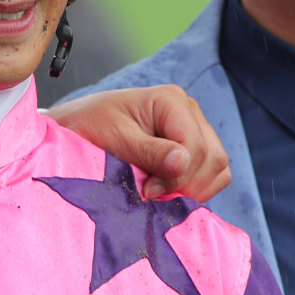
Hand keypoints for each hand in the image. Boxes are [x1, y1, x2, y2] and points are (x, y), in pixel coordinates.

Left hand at [48, 86, 229, 201]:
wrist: (77, 127)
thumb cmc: (89, 127)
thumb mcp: (113, 139)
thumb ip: (148, 151)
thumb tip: (183, 162)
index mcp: (171, 100)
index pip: (195, 146)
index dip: (176, 176)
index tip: (147, 190)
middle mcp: (189, 111)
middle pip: (213, 158)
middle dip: (185, 184)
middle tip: (151, 194)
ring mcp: (194, 129)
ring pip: (218, 168)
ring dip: (193, 188)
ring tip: (158, 193)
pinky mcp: (193, 149)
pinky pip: (214, 175)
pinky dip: (196, 188)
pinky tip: (168, 191)